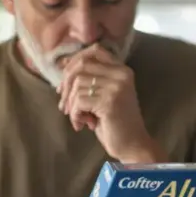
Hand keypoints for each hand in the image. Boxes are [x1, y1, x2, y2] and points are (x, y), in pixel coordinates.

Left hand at [57, 45, 157, 161]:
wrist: (133, 146)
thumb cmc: (113, 123)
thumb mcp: (102, 96)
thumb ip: (90, 80)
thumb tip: (63, 65)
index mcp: (121, 70)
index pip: (94, 50)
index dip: (75, 61)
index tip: (65, 80)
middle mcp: (121, 74)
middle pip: (81, 65)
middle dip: (66, 84)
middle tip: (63, 104)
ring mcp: (116, 87)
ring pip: (77, 84)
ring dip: (70, 104)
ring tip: (77, 118)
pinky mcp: (109, 102)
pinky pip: (79, 101)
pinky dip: (74, 114)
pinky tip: (81, 125)